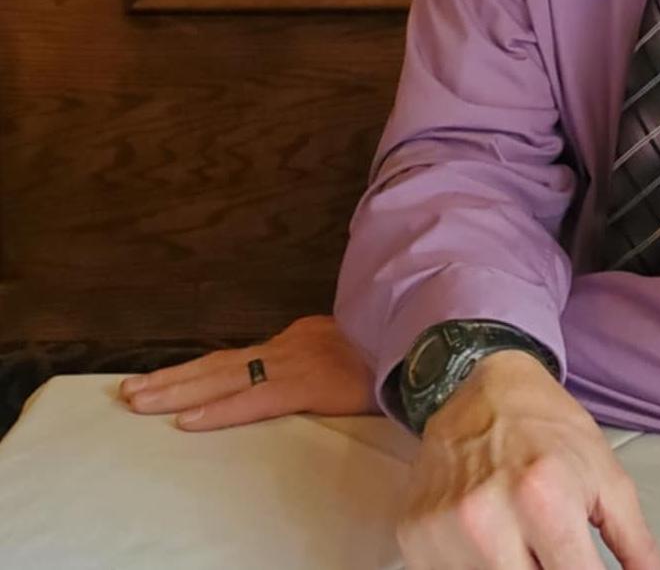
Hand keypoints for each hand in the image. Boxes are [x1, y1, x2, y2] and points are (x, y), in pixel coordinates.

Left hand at [119, 314, 375, 429]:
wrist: (431, 344)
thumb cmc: (398, 355)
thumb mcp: (355, 352)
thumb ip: (325, 363)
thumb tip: (313, 377)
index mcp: (301, 340)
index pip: (239, 358)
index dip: (199, 371)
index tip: (165, 382)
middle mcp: (292, 345)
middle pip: (221, 363)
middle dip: (172, 377)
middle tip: (128, 390)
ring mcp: (298, 362)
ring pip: (226, 377)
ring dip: (178, 389)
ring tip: (138, 400)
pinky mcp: (310, 383)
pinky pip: (255, 400)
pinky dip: (219, 408)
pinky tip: (188, 419)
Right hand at [400, 350, 659, 569]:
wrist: (480, 385)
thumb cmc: (547, 428)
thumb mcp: (606, 475)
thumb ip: (634, 541)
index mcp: (545, 499)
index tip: (587, 569)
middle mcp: (487, 519)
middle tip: (556, 554)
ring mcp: (442, 532)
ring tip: (526, 547)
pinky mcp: (413, 537)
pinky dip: (475, 568)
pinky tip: (491, 548)